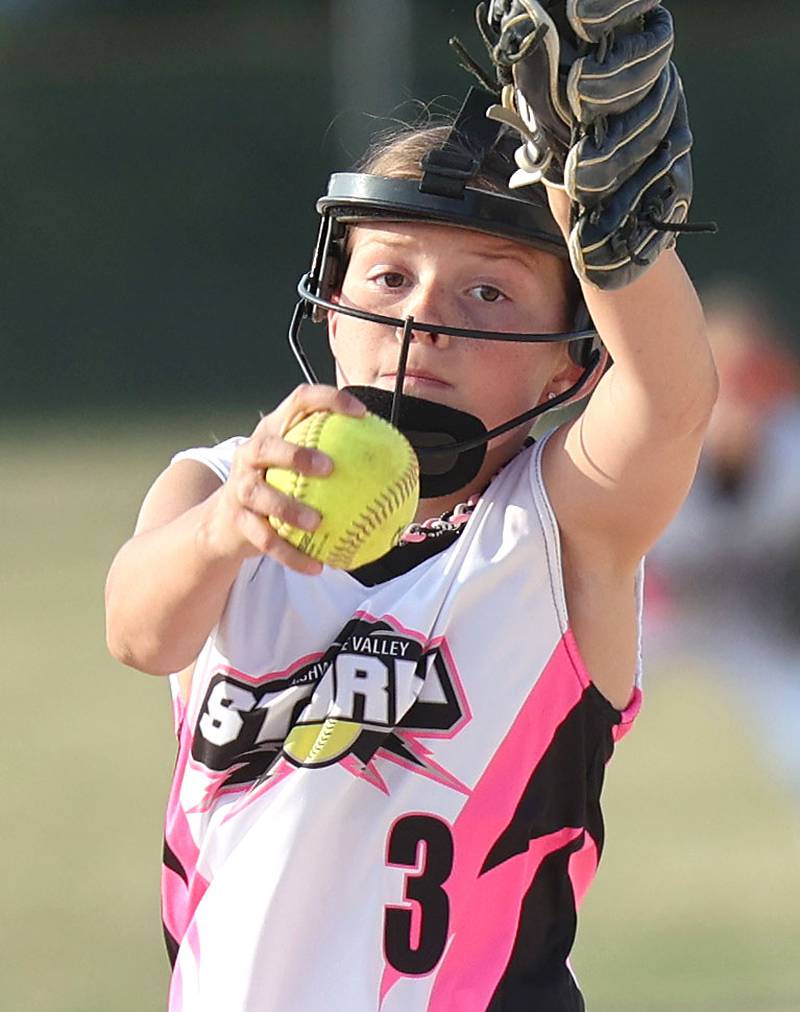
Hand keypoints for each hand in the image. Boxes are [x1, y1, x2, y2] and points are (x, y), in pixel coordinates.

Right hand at [204, 384, 365, 574]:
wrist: (226, 521)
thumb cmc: (279, 488)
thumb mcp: (300, 469)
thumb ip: (340, 460)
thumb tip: (400, 467)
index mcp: (273, 431)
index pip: (299, 401)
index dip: (328, 400)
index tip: (361, 413)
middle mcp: (251, 453)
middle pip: (267, 445)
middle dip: (296, 454)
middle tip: (329, 468)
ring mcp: (240, 486)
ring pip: (259, 494)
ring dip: (288, 508)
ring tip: (318, 522)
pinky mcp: (236, 520)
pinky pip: (265, 540)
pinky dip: (291, 555)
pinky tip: (317, 566)